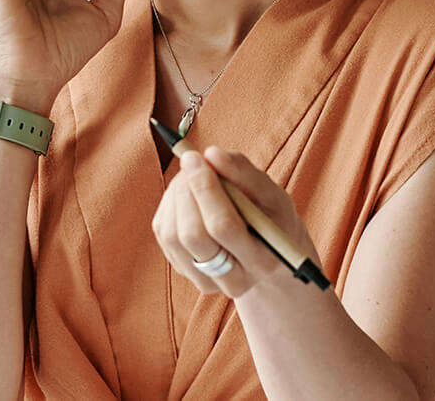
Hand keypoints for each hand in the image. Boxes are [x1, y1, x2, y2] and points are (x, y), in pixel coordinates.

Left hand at [152, 146, 321, 299]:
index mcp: (262, 260)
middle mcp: (233, 279)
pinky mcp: (182, 268)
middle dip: (187, 190)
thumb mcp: (270, 193)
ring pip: (172, 235)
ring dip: (177, 195)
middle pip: (193, 235)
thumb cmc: (270, 216)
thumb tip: (212, 154)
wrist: (266, 250)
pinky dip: (170, 205)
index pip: (223, 226)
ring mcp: (204, 278)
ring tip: (192, 177)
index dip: (205, 188)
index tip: (195, 157)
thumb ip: (244, 173)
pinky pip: (163, 233)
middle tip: (191, 160)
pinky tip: (187, 195)